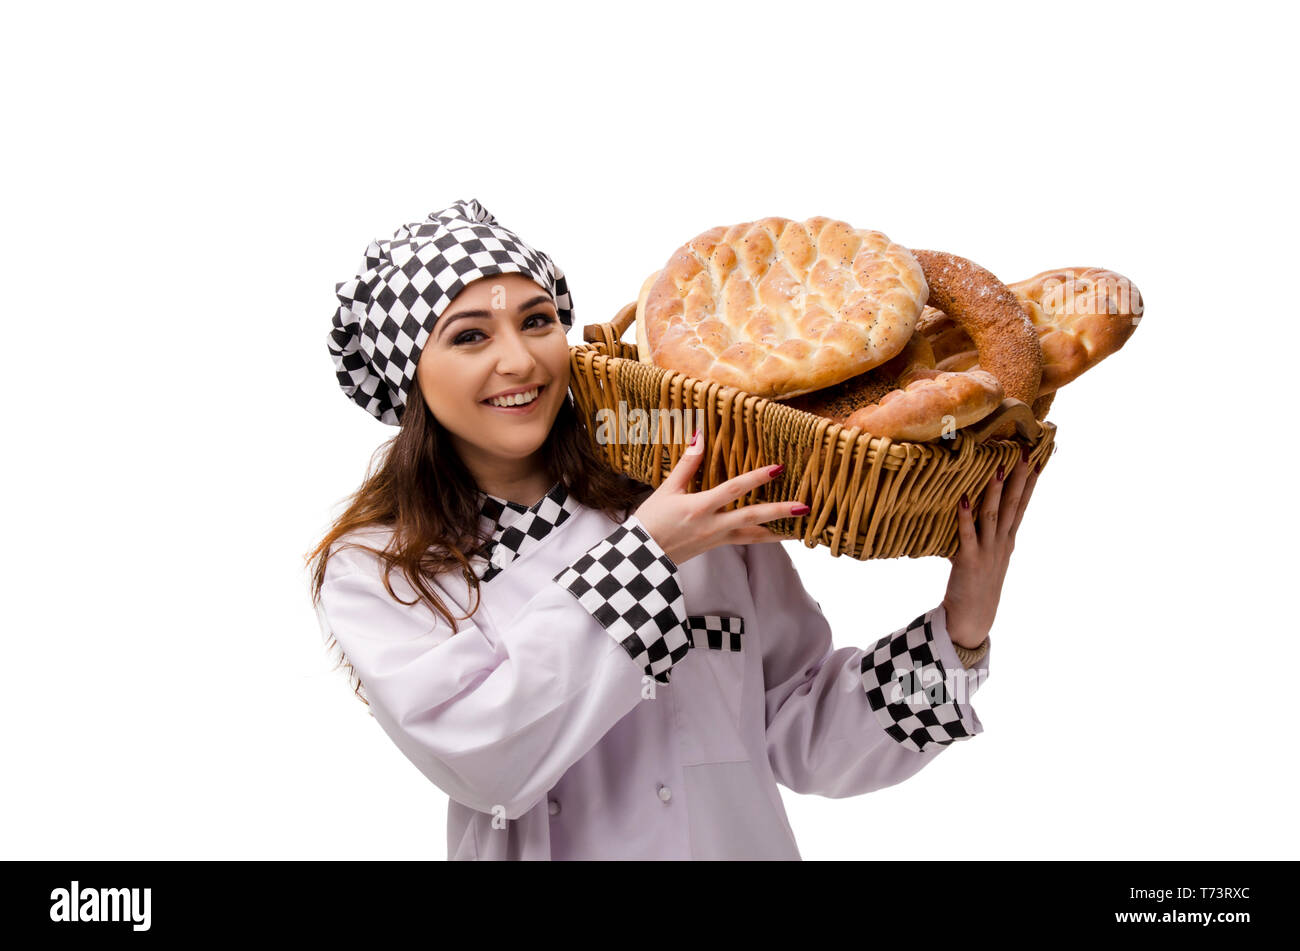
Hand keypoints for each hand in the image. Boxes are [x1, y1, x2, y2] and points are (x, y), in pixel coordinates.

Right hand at [632, 431, 806, 565]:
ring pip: (754, 536)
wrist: (643, 556)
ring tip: (802, 529)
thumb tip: (699, 435)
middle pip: (752, 517)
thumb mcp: (667, 489)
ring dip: (779, 532)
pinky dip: (765, 538)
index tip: (778, 468)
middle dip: (778, 511)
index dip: (756, 478)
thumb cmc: (651, 520)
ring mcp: (717, 539)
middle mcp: (712, 525)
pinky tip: (779, 534)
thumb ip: (687, 463)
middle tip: (803, 506)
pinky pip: (747, 542)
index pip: (733, 489)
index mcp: (699, 508)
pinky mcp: (718, 546)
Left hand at [942, 447, 1041, 647]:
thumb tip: (973, 507)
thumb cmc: (976, 585)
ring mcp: (988, 551)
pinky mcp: (969, 561)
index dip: (1030, 482)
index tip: (1037, 459)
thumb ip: (983, 533)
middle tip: (1025, 453)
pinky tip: (963, 500)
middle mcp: (1002, 542)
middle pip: (1014, 505)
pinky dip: (965, 518)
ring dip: (995, 492)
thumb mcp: (985, 554)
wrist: (973, 618)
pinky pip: (967, 536)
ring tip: (997, 468)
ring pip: (993, 516)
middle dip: (1019, 478)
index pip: (1022, 505)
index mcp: (1007, 540)